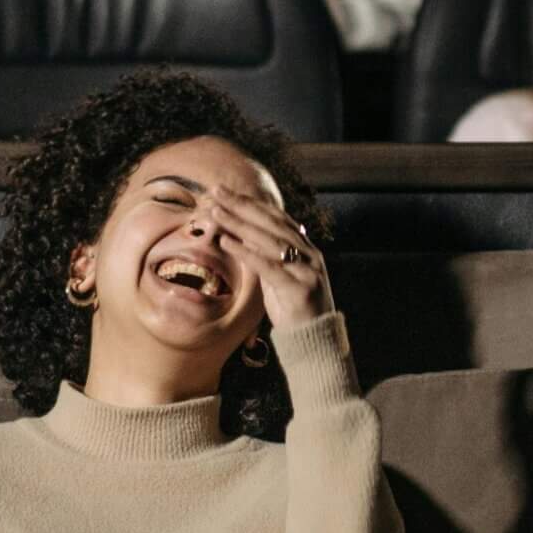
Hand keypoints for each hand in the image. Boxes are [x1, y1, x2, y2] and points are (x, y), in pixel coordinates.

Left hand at [204, 188, 332, 328]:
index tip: (226, 192)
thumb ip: (267, 258)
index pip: (277, 218)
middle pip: (272, 223)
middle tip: (216, 191)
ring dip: (240, 224)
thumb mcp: (278, 279)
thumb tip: (245, 237)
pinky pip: (269, 266)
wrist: (316, 341)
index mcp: (306, 249)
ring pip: (269, 240)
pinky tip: (227, 241)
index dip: (251, 203)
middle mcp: (310, 255)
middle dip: (242, 206)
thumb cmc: (294, 310)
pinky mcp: (300, 288)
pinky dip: (246, 252)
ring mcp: (307, 270)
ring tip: (216, 212)